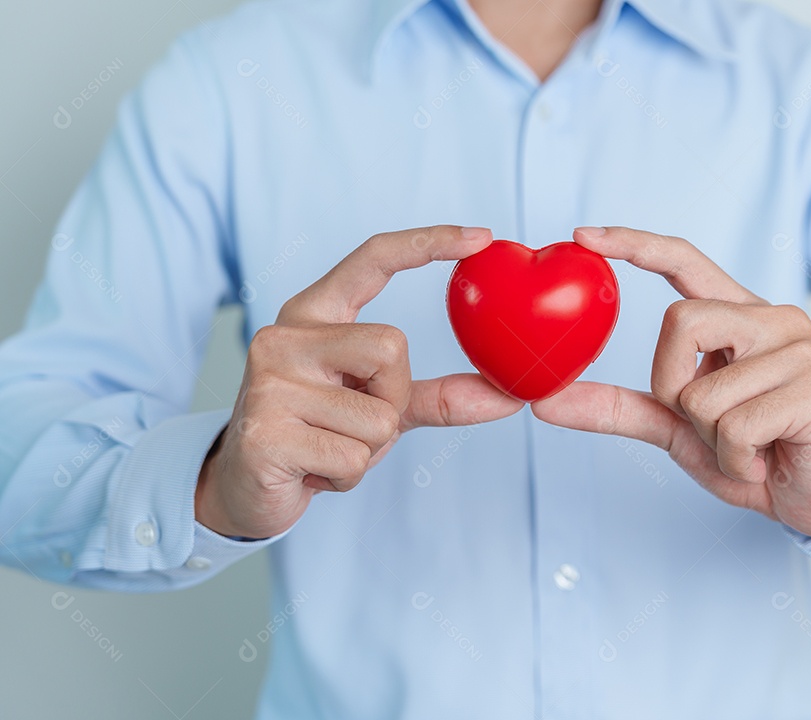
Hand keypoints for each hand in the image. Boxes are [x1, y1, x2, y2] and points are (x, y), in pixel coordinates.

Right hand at [196, 225, 524, 538]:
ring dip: (369, 449)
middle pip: (392, 347)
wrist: (243, 487)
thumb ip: (439, 397)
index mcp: (313, 314)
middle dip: (393, 399)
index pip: (372, 258)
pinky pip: (353, 459)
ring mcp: (269, 382)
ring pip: (378, 416)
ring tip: (327, 450)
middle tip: (356, 423)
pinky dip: (346, 477)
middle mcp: (285, 336)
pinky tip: (311, 471)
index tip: (481, 236)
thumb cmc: (318, 435)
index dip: (428, 242)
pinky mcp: (264, 433)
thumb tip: (510, 398)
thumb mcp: (379, 406)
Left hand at [531, 227, 810, 540]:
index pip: (685, 260)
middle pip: (680, 322)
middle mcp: (773, 320)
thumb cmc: (750, 452)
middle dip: (672, 386)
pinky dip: (736, 460)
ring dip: (710, 437)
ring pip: (702, 390)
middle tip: (707, 422)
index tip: (583, 235)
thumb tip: (545, 401)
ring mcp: (801, 351)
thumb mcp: (676, 427)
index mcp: (739, 316)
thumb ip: (618, 408)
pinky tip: (767, 459)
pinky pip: (735, 426)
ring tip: (748, 446)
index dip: (635, 244)